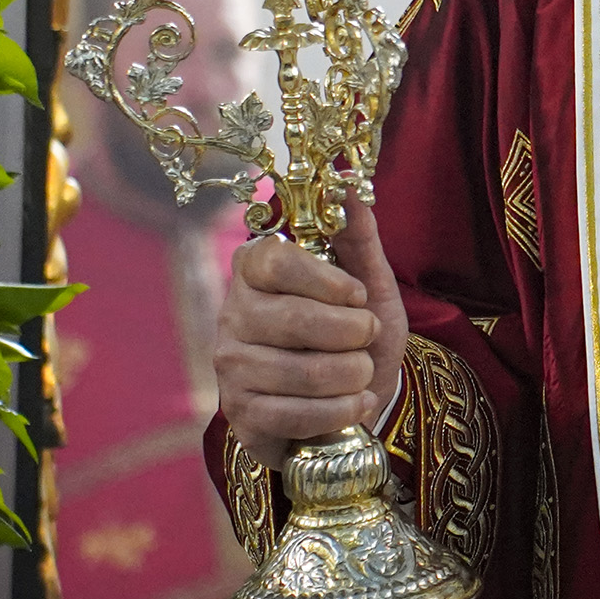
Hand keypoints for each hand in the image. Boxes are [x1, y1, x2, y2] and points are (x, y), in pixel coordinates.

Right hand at [216, 202, 406, 459]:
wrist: (351, 404)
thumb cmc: (355, 337)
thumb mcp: (369, 285)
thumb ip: (358, 238)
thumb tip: (349, 184)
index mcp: (255, 270)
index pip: (275, 261)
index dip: (325, 280)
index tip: (356, 295)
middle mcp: (232, 314)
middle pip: (296, 320)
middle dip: (353, 333)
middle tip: (368, 336)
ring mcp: (230, 367)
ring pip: (303, 372)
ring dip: (353, 375)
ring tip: (362, 372)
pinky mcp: (240, 414)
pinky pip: (296, 414)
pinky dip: (341, 411)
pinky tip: (354, 404)